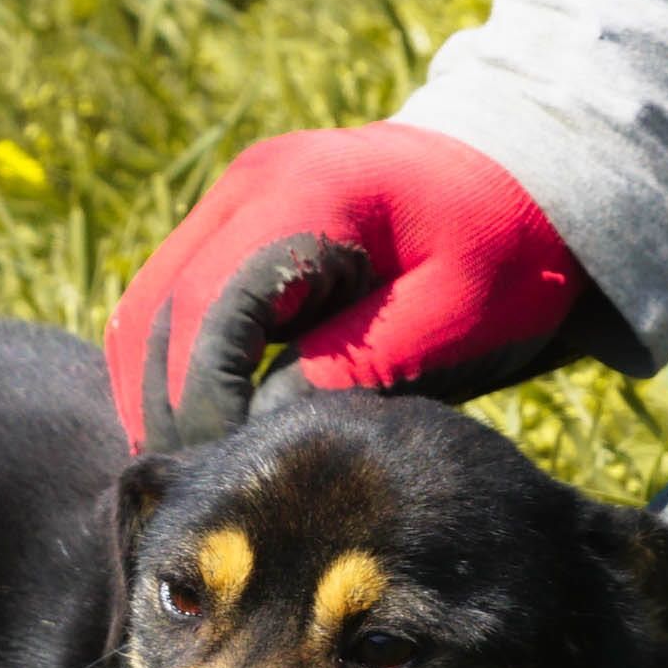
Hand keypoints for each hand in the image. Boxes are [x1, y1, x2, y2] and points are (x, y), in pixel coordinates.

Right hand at [105, 122, 583, 451]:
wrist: (523, 181)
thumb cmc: (501, 255)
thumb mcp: (449, 318)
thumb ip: (355, 367)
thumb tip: (260, 429)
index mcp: (305, 195)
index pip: (208, 313)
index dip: (204, 403)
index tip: (231, 469)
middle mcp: (249, 185)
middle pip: (156, 313)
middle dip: (167, 409)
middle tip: (201, 486)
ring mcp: (231, 199)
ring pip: (144, 311)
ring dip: (151, 394)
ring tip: (188, 467)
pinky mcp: (228, 224)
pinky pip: (164, 304)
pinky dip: (165, 371)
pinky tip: (194, 426)